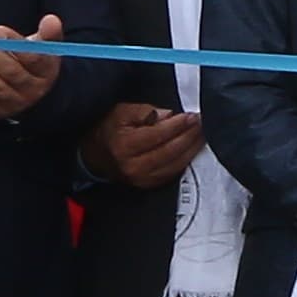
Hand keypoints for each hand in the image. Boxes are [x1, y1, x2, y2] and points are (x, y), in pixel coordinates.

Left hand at [0, 15, 67, 118]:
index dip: (15, 44)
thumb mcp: (44, 47)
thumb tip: (51, 20)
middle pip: (12, 73)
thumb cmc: (35, 64)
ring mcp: (16, 102)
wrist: (34, 93)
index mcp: (46, 71)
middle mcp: (33, 89)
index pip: (34, 58)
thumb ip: (48, 33)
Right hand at [87, 98, 203, 187]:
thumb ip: (145, 112)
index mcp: (124, 146)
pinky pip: (174, 172)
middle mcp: (133, 165)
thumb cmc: (109, 131)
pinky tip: (193, 148)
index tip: (191, 116)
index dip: (178, 125)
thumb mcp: (121, 113)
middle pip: (170, 151)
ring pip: (176, 163)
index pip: (158, 135)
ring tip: (202, 134)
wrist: (95, 156)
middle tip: (201, 123)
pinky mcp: (149, 184)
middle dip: (189, 136)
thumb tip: (169, 115)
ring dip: (193, 148)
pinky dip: (186, 159)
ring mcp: (142, 178)